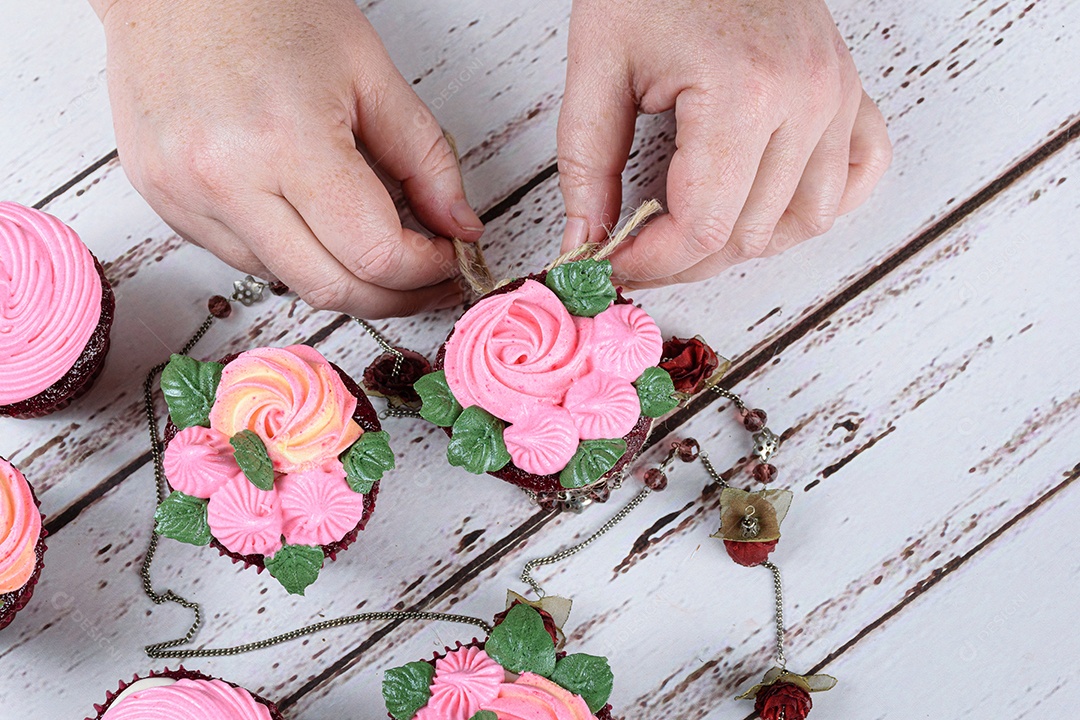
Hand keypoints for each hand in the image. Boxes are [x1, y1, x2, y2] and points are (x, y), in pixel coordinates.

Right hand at [93, 0, 483, 316]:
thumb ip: (426, 158)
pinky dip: (292, 254)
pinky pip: (244, 259)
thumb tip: (459, 226)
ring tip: (369, 239)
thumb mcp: (371, 72)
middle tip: (425, 277)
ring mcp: (184, 196)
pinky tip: (310, 220)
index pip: (374, 254)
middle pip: (332, 288)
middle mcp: (224, 179)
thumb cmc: (267, 6)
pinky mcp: (163, 202)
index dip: (426, 269)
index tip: (447, 256)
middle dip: (393, 295)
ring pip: (288, 281)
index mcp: (285, 139)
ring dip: (341, 275)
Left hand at [557, 0, 891, 286]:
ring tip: (693, 222)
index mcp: (742, 93)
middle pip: (748, 236)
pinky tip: (768, 200)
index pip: (702, 228)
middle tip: (635, 244)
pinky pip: (859, 178)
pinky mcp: (852, 91)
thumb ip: (586, 163)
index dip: (649, 263)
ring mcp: (838, 96)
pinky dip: (815, 205)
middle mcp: (806, 99)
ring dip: (744, 238)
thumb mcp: (597, 62)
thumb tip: (586, 241)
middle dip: (682, 257)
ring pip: (804, 224)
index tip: (613, 264)